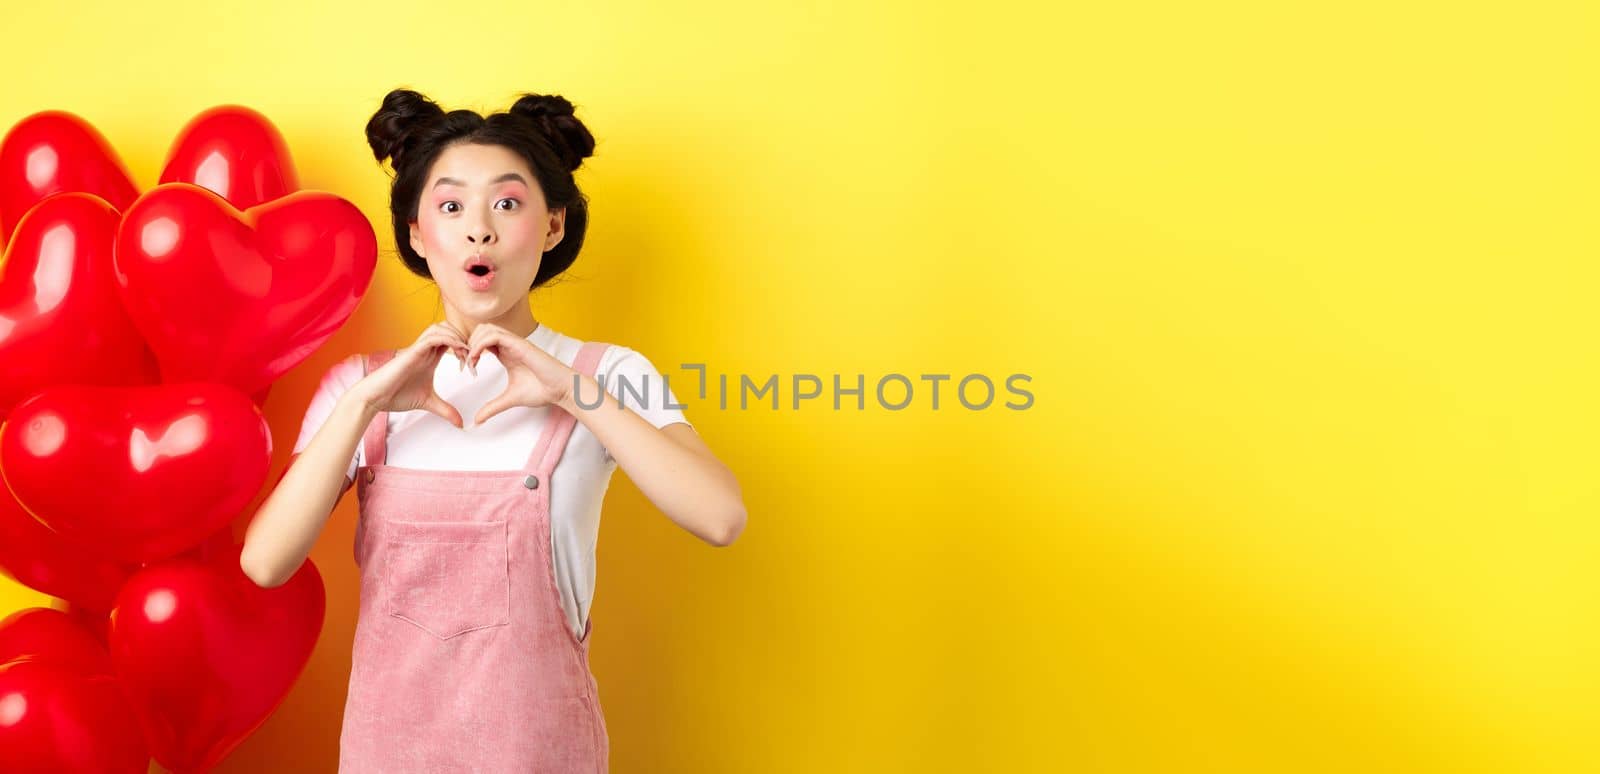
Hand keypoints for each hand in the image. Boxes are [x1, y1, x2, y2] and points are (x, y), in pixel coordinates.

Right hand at [350, 322, 469, 427]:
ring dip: (457, 337)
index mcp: (430, 356)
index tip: (474, 363)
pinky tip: (458, 352)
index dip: (466, 346)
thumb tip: (461, 423)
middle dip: (464, 338)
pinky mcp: (412, 351)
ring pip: (441, 327)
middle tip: (472, 356)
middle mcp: (425, 349)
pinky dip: (448, 340)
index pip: (451, 339)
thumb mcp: (429, 403)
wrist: (376, 397)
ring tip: (466, 354)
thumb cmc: (397, 395)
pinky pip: (433, 337)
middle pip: (449, 327)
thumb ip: (446, 410)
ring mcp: (418, 348)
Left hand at [465, 322, 575, 424]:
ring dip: (473, 342)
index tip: (466, 368)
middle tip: (465, 362)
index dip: (470, 350)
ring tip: (470, 361)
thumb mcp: (510, 399)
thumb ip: (493, 407)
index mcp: (507, 353)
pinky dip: (481, 344)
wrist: (561, 389)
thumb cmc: (542, 391)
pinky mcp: (520, 344)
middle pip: (481, 329)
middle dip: (468, 342)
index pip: (482, 340)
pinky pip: (494, 335)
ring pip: (486, 328)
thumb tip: (477, 420)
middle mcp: (510, 344)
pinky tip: (477, 359)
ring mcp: (515, 342)